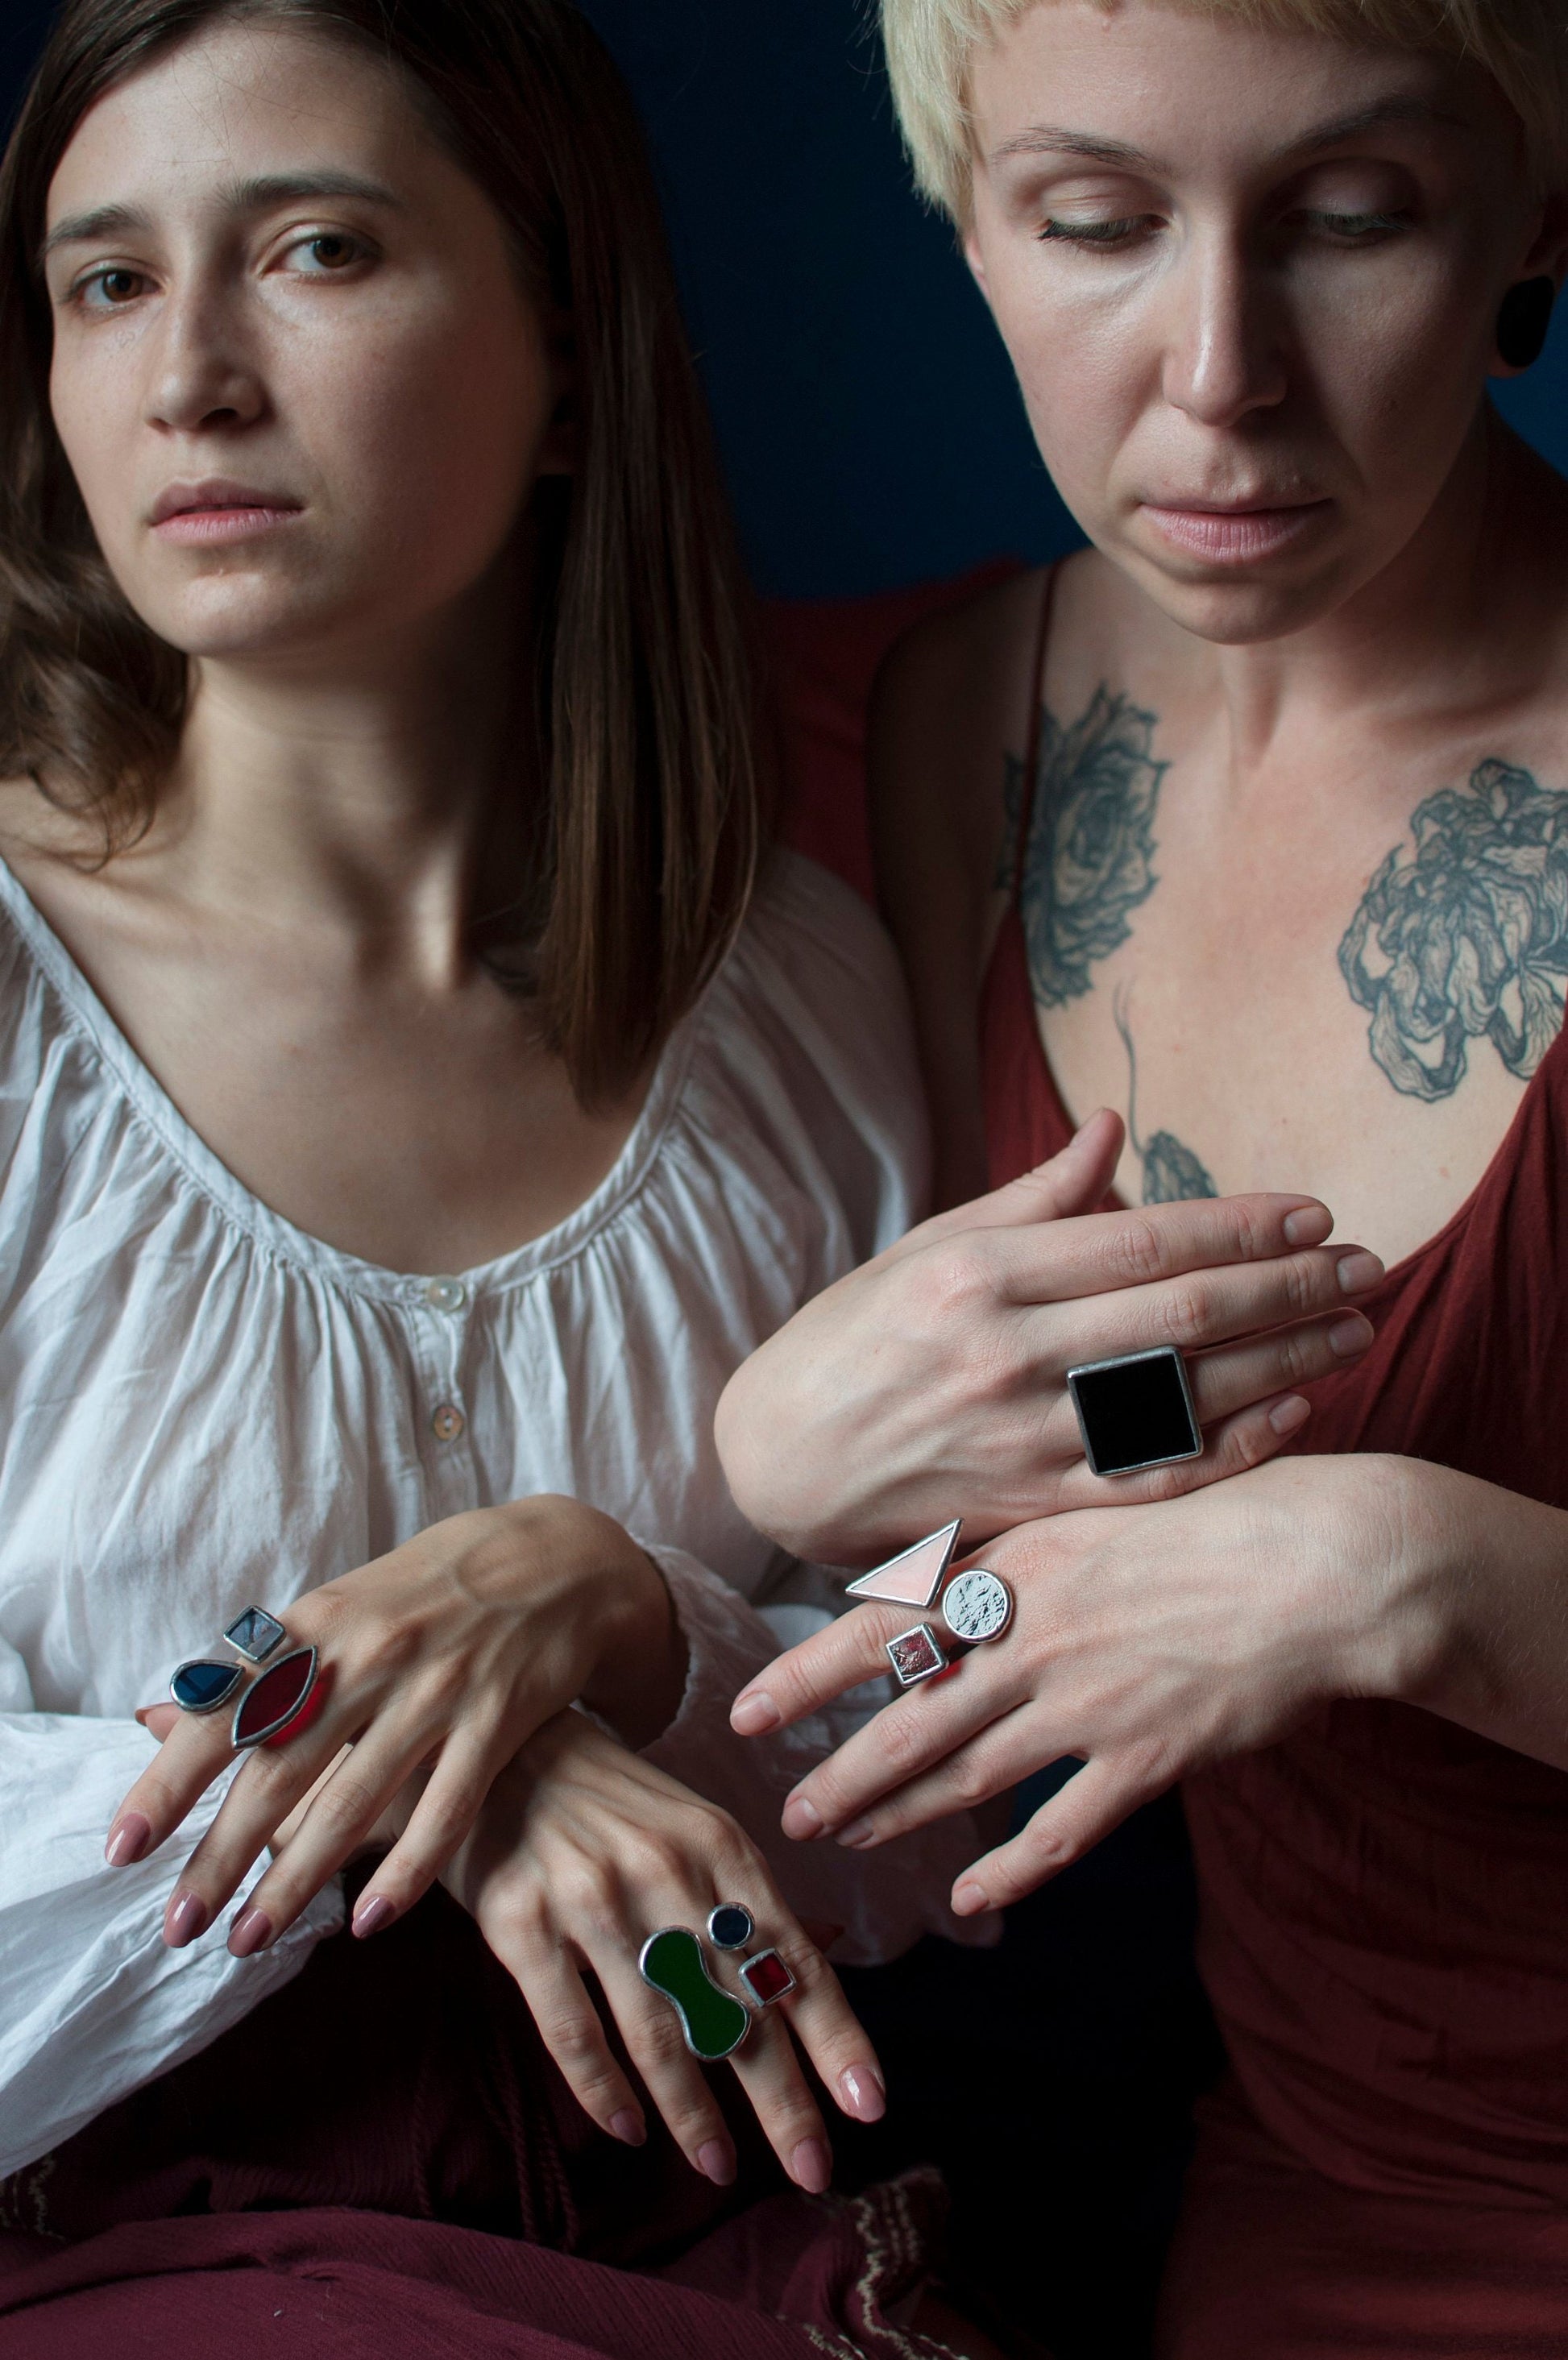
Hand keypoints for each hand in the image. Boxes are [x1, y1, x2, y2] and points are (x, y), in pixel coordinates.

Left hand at [105, 1496, 685, 1959]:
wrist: (556, 1558)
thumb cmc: (429, 1592)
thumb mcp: (341, 1607)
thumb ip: (263, 1669)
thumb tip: (161, 1716)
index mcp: (321, 1625)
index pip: (226, 1710)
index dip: (171, 1780)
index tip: (124, 1847)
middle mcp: (371, 1656)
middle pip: (280, 1771)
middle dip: (222, 1856)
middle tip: (177, 1926)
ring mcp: (437, 1690)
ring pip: (354, 1802)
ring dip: (295, 1881)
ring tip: (247, 1942)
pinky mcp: (497, 1720)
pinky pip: (446, 1810)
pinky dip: (406, 1870)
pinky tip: (366, 1921)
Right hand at [442, 1710, 885, 2191]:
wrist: (494, 1750)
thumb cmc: (609, 1801)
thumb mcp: (691, 1827)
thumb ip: (744, 1898)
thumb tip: (817, 1959)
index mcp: (720, 1847)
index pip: (793, 1959)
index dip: (835, 2038)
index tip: (868, 2107)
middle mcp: (665, 1874)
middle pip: (738, 2009)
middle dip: (783, 2101)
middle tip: (813, 2171)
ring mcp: (591, 1901)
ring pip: (661, 2033)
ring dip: (695, 2113)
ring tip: (720, 2166)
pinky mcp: (522, 1924)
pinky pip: (573, 2030)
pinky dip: (604, 2089)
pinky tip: (629, 2129)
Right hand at [714, 1108, 1382, 1563]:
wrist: (780, 1461)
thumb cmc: (852, 1337)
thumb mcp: (927, 1247)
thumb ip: (1031, 1196)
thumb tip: (1113, 1131)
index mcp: (980, 1271)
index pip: (1144, 1239)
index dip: (1243, 1226)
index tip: (1315, 1216)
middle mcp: (1006, 1351)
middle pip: (1183, 1311)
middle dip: (1290, 1287)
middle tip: (1369, 1268)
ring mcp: (1022, 1435)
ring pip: (1184, 1393)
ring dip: (1285, 1361)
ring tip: (1353, 1332)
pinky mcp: (1033, 1503)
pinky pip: (1154, 1477)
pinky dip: (1231, 1446)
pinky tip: (1292, 1415)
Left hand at [731, 1456, 1443, 1911]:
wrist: (1314, 1562)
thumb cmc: (1213, 1518)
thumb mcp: (1095, 1510)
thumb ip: (1020, 1556)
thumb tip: (946, 1581)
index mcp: (1017, 1571)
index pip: (884, 1628)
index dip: (809, 1674)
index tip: (748, 1706)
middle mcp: (1034, 1639)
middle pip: (909, 1717)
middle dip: (841, 1771)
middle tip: (788, 1811)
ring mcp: (1086, 1701)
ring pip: (966, 1773)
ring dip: (898, 1814)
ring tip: (847, 1841)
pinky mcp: (1145, 1756)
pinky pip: (1061, 1827)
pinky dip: (1011, 1868)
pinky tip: (973, 1895)